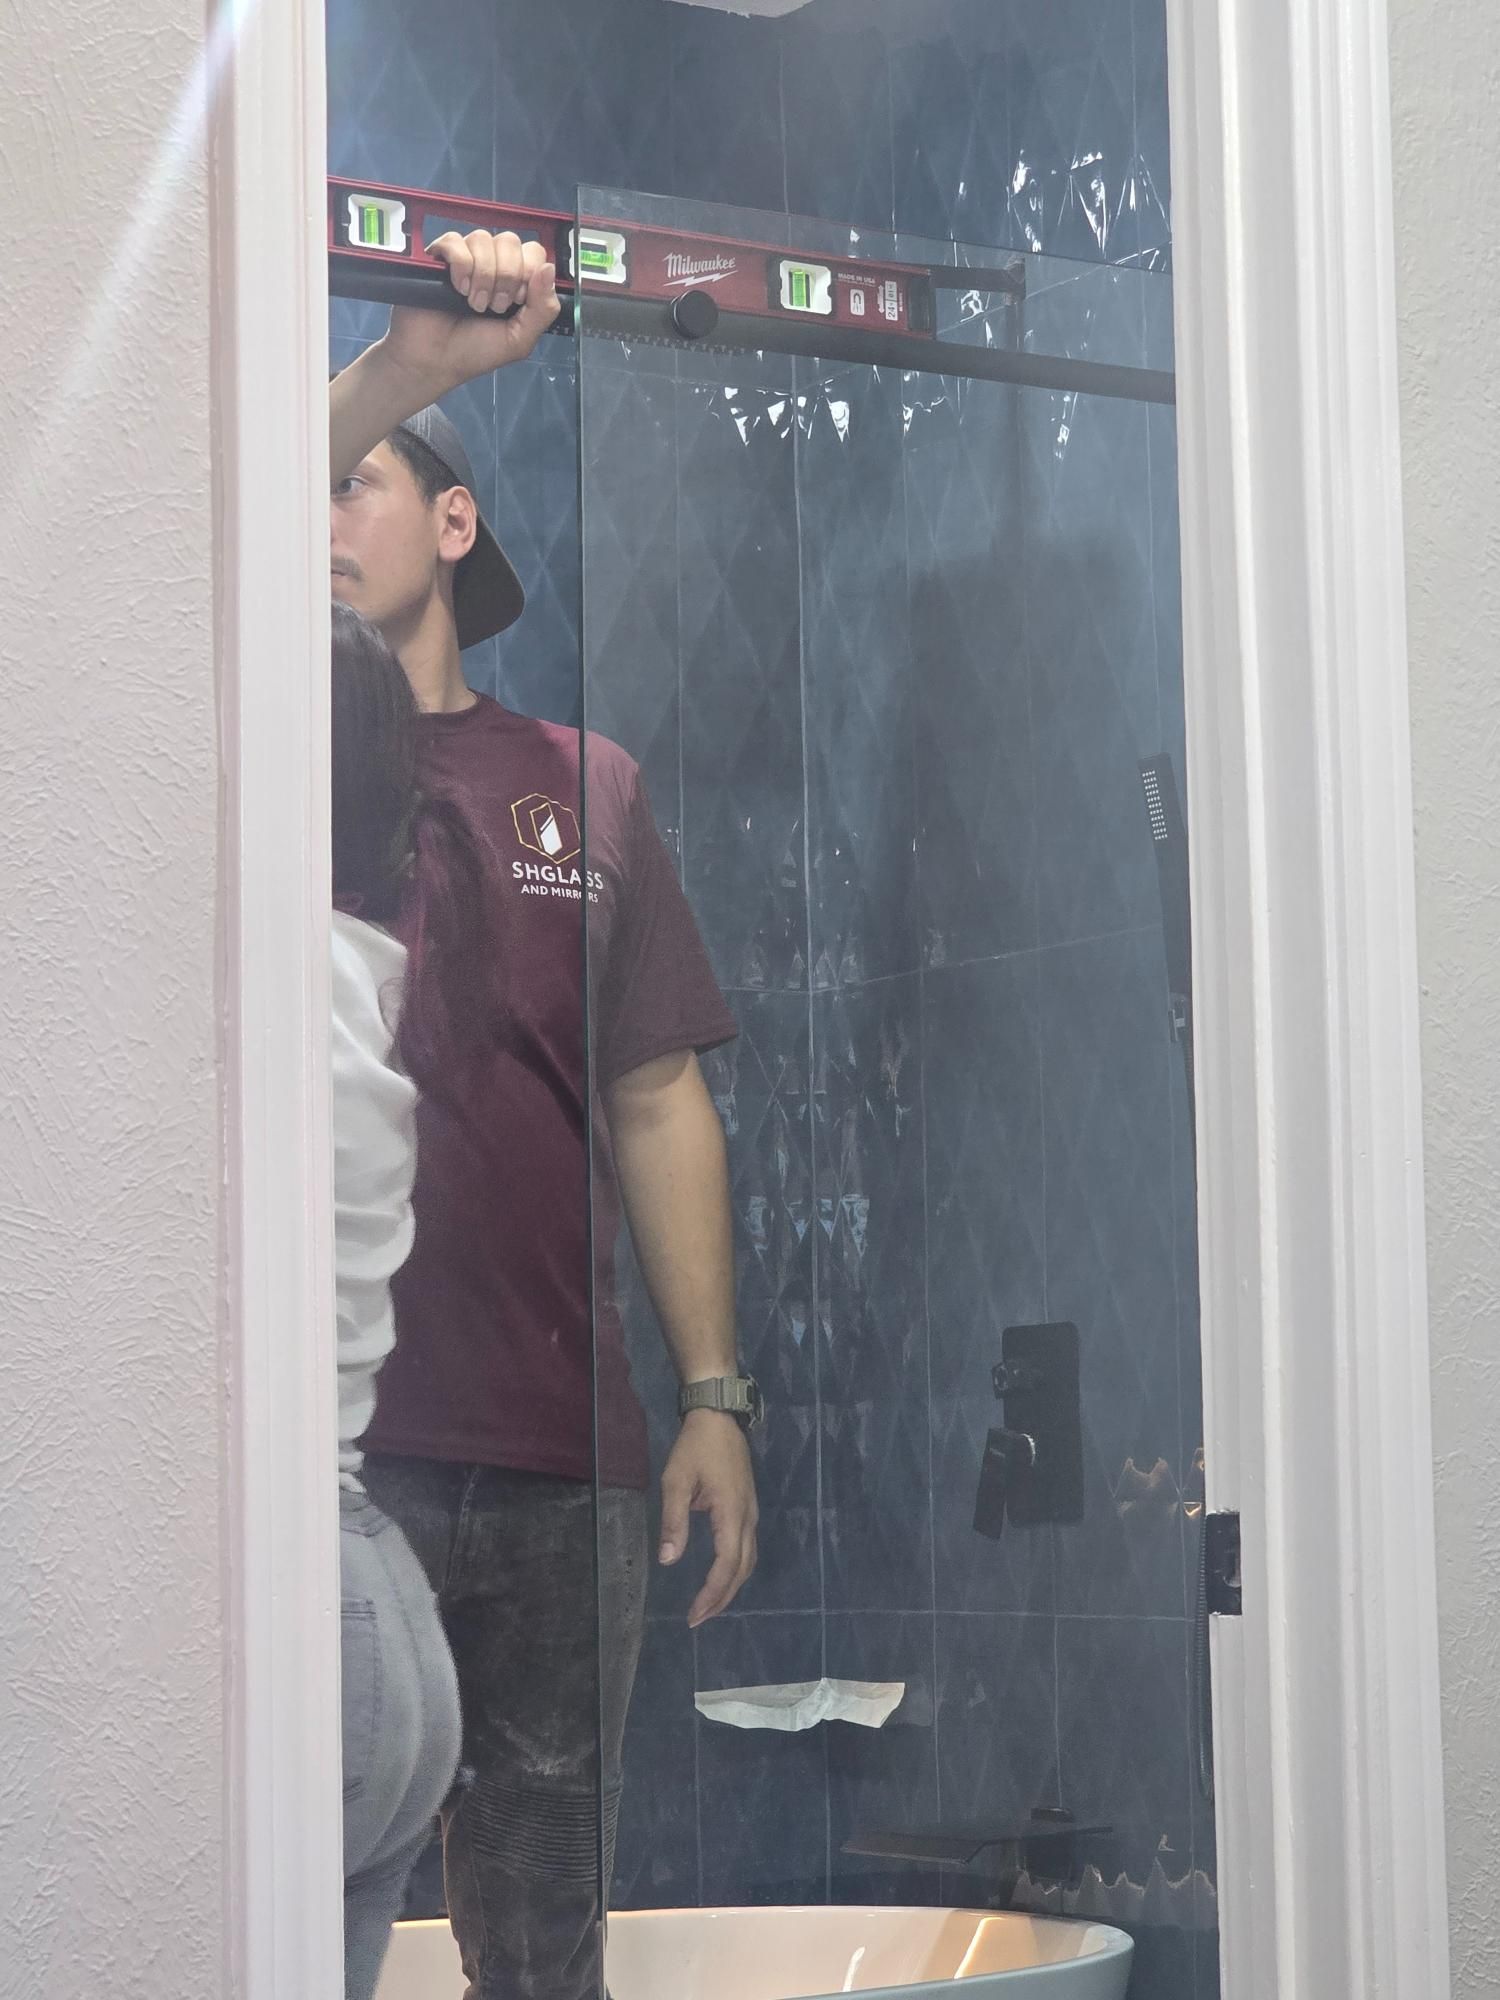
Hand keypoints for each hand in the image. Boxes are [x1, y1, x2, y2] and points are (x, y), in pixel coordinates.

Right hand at [377, 229, 560, 399]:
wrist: (436, 360)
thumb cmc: (476, 351)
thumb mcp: (520, 338)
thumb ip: (543, 309)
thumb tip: (550, 268)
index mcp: (516, 280)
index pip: (534, 251)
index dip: (528, 272)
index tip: (517, 301)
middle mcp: (493, 263)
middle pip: (511, 241)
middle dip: (506, 277)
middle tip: (494, 306)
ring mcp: (466, 257)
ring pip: (484, 239)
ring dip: (482, 276)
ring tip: (473, 303)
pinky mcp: (440, 255)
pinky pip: (455, 241)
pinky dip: (460, 266)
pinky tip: (457, 289)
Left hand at [659, 1412, 758, 1627]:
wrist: (718, 1416)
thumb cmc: (695, 1447)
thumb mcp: (676, 1481)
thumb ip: (673, 1521)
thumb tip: (668, 1560)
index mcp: (731, 1513)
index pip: (726, 1564)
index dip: (712, 1593)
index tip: (693, 1614)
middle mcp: (748, 1517)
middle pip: (742, 1569)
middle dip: (722, 1598)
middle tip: (698, 1618)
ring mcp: (751, 1511)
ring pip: (749, 1559)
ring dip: (730, 1585)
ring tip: (709, 1604)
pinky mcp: (748, 1506)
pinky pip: (747, 1547)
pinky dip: (735, 1568)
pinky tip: (721, 1574)